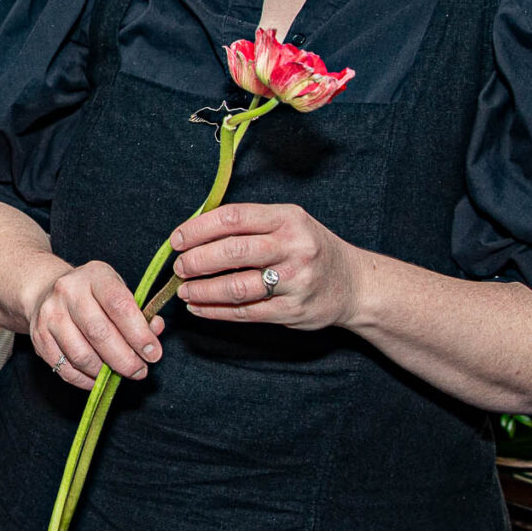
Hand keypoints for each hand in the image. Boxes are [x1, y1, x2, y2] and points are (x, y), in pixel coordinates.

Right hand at [23, 259, 164, 390]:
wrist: (46, 290)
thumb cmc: (92, 294)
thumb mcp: (117, 290)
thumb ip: (138, 312)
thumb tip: (155, 331)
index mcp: (95, 275)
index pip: (120, 306)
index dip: (140, 334)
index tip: (153, 353)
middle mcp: (68, 291)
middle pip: (99, 333)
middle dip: (125, 359)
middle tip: (139, 370)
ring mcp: (50, 314)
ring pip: (81, 355)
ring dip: (105, 372)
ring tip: (119, 374)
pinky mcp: (38, 337)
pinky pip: (64, 367)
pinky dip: (85, 380)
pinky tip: (98, 379)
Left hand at [170, 202, 365, 330]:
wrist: (354, 284)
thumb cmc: (310, 248)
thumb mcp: (289, 223)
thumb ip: (250, 224)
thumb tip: (194, 230)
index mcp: (288, 218)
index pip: (233, 218)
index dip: (198, 229)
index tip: (177, 240)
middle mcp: (294, 247)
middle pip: (233, 252)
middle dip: (197, 261)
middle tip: (179, 267)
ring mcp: (295, 281)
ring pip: (237, 287)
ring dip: (203, 290)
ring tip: (184, 290)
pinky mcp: (292, 310)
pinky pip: (245, 312)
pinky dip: (216, 311)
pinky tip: (199, 307)